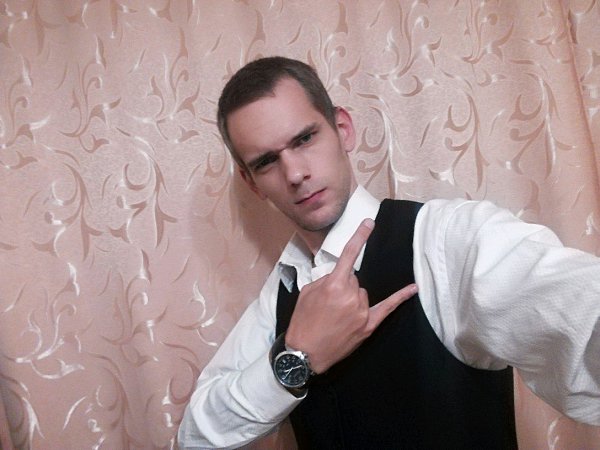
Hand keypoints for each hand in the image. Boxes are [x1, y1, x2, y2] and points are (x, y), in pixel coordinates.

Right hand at [285, 218, 417, 373]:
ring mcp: (362, 311)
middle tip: (328, 304)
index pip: (350, 255)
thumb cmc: (303, 322)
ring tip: (335, 316)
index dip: (360, 236)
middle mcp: (351, 295)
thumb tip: (338, 277)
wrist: (305, 353)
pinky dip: (400, 297)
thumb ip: (325, 280)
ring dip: (351, 299)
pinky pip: (387, 308)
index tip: (369, 222)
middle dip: (342, 286)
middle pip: (354, 279)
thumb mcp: (307, 293)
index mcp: (334, 284)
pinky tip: (412, 288)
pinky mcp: (368, 325)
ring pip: (361, 293)